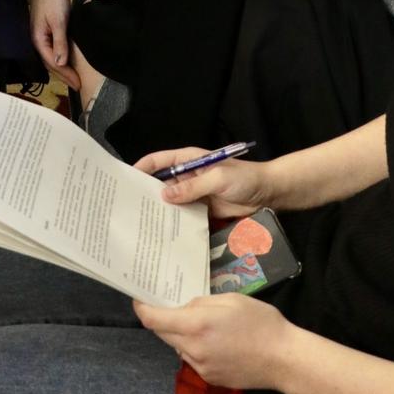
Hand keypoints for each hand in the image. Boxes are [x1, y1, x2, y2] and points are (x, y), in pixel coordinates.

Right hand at [29, 0, 76, 87]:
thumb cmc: (53, 1)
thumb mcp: (59, 22)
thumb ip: (60, 43)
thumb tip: (60, 63)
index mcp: (39, 40)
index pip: (53, 63)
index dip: (66, 74)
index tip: (78, 84)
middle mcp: (38, 40)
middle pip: (51, 63)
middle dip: (64, 75)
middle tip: (77, 86)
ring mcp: (41, 36)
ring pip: (51, 58)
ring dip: (62, 69)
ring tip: (73, 78)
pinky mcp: (46, 31)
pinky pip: (52, 50)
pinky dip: (60, 58)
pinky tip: (66, 61)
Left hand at [134, 292, 293, 390]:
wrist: (284, 360)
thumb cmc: (261, 323)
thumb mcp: (231, 300)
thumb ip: (201, 303)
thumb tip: (184, 308)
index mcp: (196, 325)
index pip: (154, 320)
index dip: (142, 309)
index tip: (139, 300)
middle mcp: (193, 348)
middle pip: (163, 334)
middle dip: (162, 320)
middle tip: (171, 306)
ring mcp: (201, 367)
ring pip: (178, 347)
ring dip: (180, 335)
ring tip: (202, 324)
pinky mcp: (210, 379)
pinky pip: (193, 359)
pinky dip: (196, 348)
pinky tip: (216, 342)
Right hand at [135, 148, 273, 219]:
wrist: (268, 193)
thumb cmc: (245, 178)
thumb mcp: (218, 178)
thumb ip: (192, 187)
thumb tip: (164, 196)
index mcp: (189, 160)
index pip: (159, 161)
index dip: (142, 168)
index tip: (125, 180)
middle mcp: (187, 176)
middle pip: (161, 183)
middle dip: (146, 193)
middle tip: (129, 208)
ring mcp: (194, 194)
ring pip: (171, 202)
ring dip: (160, 211)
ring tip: (141, 224)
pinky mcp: (201, 210)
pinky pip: (183, 215)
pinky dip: (174, 222)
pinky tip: (164, 233)